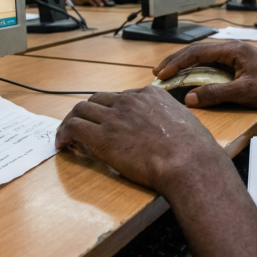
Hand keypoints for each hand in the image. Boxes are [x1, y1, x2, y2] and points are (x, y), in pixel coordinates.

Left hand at [55, 86, 228, 194]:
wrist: (189, 161)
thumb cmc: (194, 149)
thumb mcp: (184, 122)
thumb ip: (169, 119)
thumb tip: (168, 130)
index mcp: (150, 94)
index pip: (120, 96)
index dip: (110, 109)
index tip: (107, 121)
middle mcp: (129, 101)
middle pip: (97, 99)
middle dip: (87, 112)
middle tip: (82, 126)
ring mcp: (114, 117)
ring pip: (81, 109)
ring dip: (71, 121)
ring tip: (66, 135)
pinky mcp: (102, 136)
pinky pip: (74, 127)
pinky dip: (63, 133)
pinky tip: (62, 144)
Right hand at [152, 41, 256, 108]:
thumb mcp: (244, 93)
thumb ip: (215, 94)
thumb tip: (190, 98)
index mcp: (233, 49)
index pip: (197, 52)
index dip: (176, 62)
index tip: (162, 74)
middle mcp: (234, 48)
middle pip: (198, 51)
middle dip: (177, 61)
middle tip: (159, 72)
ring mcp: (238, 55)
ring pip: (205, 56)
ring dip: (187, 64)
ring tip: (171, 73)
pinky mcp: (242, 64)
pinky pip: (214, 63)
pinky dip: (199, 69)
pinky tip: (193, 76)